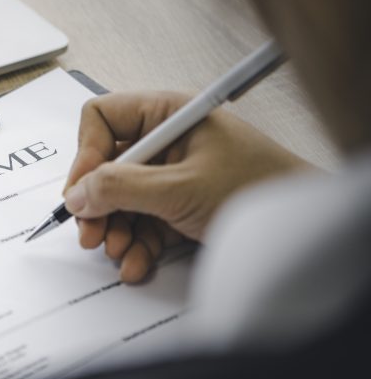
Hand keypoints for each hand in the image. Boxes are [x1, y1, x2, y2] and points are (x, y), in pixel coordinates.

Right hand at [63, 92, 307, 282]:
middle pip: (107, 166)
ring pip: (121, 200)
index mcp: (168, 115)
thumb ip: (122, 188)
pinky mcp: (179, 206)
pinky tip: (137, 263)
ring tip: (118, 251)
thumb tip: (77, 193)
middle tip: (90, 233)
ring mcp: (172, 175)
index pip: (103, 120)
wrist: (300, 230)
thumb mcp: (180, 188)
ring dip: (115, 230)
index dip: (86, 154)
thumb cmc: (259, 189)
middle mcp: (166, 141)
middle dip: (97, 204)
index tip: (81, 192)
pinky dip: (135, 245)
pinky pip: (142, 222)